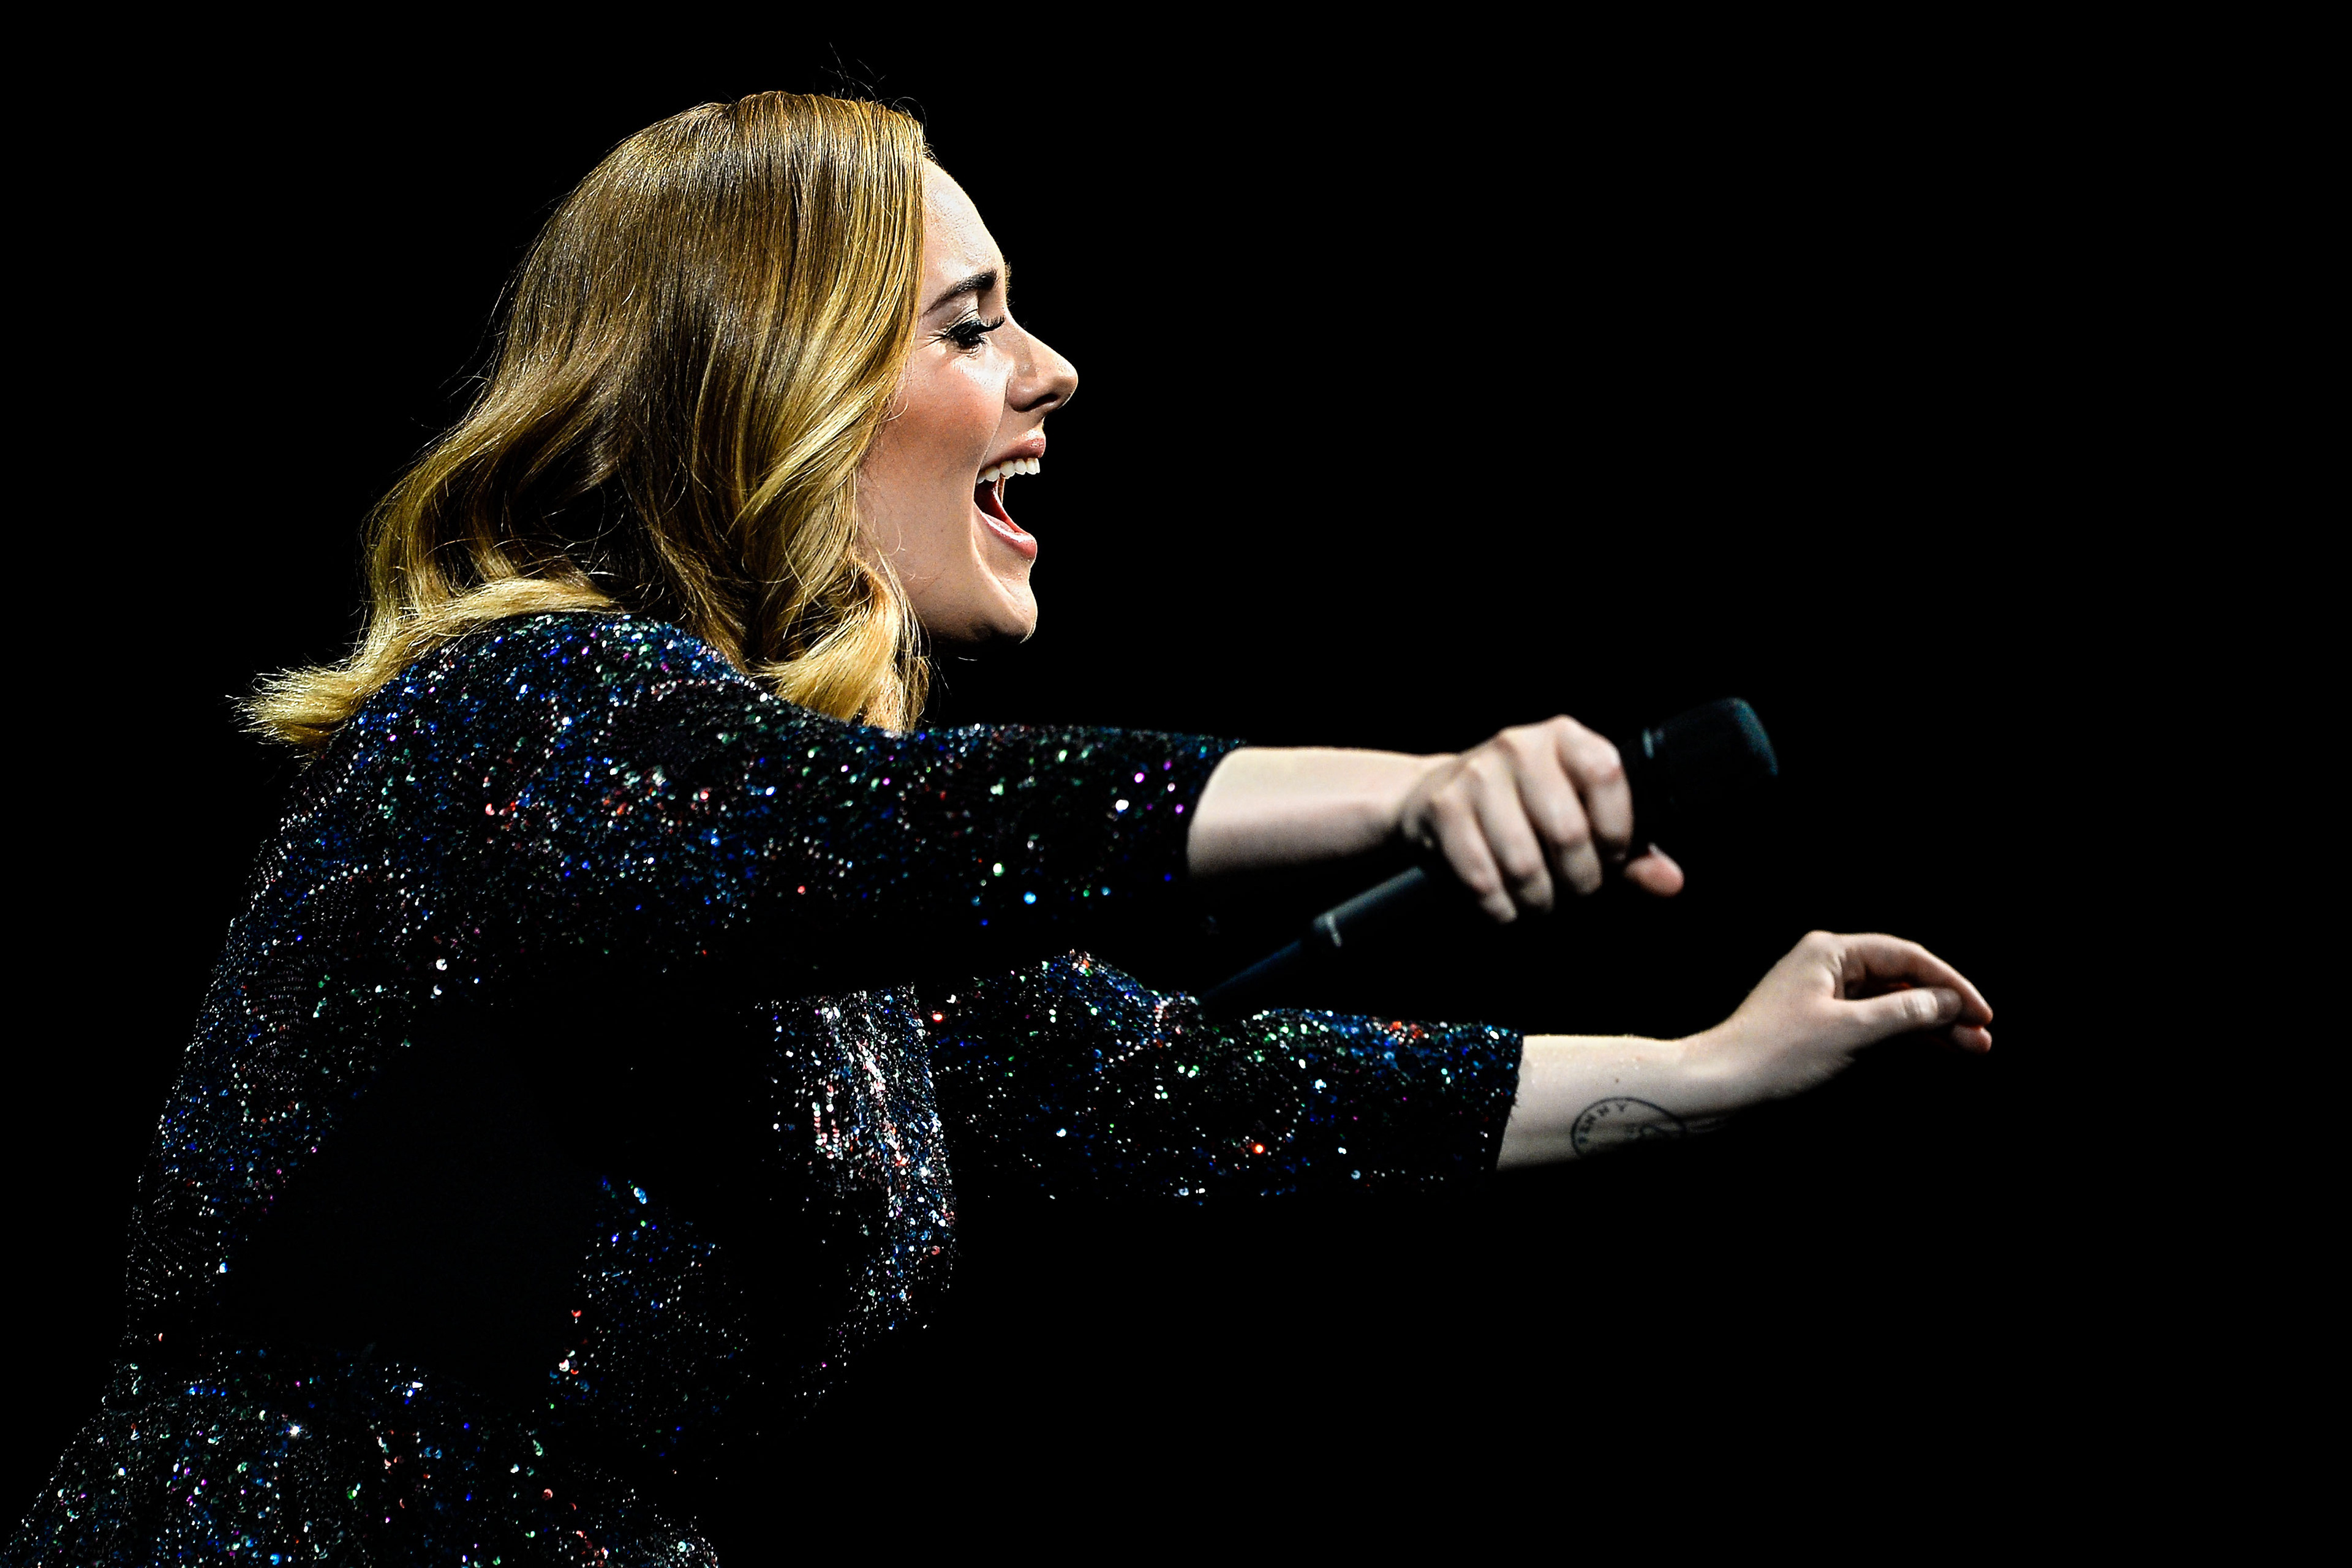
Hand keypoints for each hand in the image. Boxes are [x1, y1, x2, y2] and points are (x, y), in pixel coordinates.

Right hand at [1398, 716, 1683, 921]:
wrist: (1436, 798)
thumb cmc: (1523, 809)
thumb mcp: (1580, 817)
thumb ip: (1629, 850)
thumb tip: (1670, 881)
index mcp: (1565, 739)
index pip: (1605, 774)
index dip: (1616, 830)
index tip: (1610, 857)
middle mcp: (1520, 746)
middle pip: (1567, 831)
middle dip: (1579, 880)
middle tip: (1575, 890)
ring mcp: (1477, 775)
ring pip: (1523, 863)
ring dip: (1538, 900)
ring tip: (1541, 901)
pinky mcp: (1443, 808)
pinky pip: (1482, 877)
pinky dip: (1500, 907)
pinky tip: (1506, 904)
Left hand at [1686, 931, 1993, 1103]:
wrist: (1721, 1085)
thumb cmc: (1776, 1053)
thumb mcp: (1849, 1031)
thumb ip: (1904, 1012)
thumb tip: (1947, 1001)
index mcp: (1830, 951)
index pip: (1907, 957)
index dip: (1950, 984)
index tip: (1983, 1013)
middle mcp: (1827, 965)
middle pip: (1902, 979)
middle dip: (1945, 1007)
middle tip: (1984, 1038)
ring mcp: (1824, 995)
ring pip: (1891, 1003)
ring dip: (1931, 1025)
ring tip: (1973, 1048)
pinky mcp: (1820, 1025)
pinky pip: (1873, 1022)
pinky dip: (1904, 1036)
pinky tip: (1936, 1049)